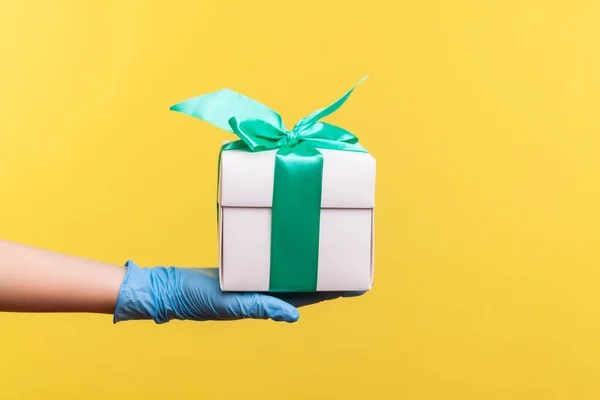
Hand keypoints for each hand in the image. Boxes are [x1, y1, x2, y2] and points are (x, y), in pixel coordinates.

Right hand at [113, 261, 364, 323]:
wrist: (172, 288)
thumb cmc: (199, 300)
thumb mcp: (231, 304)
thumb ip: (261, 307)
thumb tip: (294, 314)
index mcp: (268, 303)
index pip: (311, 296)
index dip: (335, 291)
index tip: (359, 285)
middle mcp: (267, 292)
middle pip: (307, 282)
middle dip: (330, 275)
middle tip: (352, 260)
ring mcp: (257, 281)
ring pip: (291, 271)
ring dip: (311, 263)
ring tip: (330, 249)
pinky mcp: (246, 270)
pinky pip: (272, 261)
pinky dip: (287, 255)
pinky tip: (294, 245)